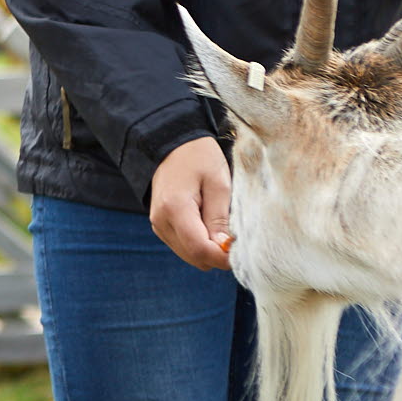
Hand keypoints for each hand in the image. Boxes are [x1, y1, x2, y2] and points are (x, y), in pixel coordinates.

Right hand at [149, 136, 234, 272]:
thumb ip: (220, 218)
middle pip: (195, 257)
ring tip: (221, 225)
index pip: (200, 249)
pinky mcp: (160, 226)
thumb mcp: (218, 183)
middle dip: (218, 254)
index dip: (224, 257)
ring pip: (190, 255)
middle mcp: (161, 222)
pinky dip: (199, 243)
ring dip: (209, 249)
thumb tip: (225, 249)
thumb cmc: (198, 157)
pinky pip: (184, 247)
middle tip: (236, 236)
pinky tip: (208, 224)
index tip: (243, 251)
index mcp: (175, 209)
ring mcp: (158, 225)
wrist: (171, 143)